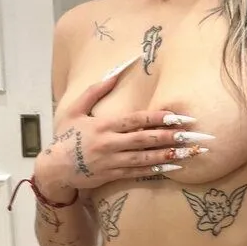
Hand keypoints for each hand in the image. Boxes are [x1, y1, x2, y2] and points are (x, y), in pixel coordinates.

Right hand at [34, 70, 203, 198]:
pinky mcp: (112, 175)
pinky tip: (173, 166)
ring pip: (145, 158)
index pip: (137, 120)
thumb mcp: (75, 109)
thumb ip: (95, 90)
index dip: (159, 118)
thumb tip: (115, 71)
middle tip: (193, 134)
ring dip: (168, 154)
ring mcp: (112, 161)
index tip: (179, 117)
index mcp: (104, 126)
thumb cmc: (66, 136)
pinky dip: (156, 169)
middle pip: (145, 139)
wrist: (53, 168)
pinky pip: (138, 172)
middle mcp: (110, 144)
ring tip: (190, 152)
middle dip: (171, 136)